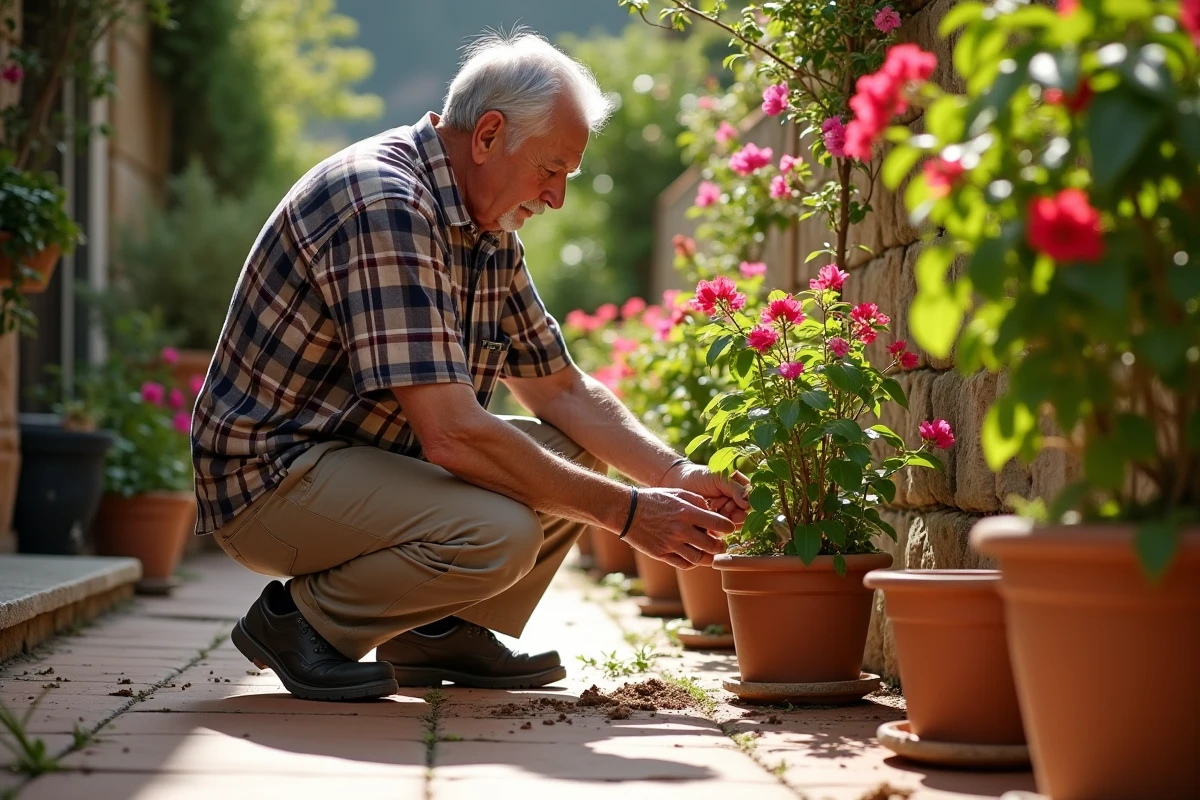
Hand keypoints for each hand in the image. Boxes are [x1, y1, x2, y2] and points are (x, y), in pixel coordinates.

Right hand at [620, 487, 734, 569]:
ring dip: (708, 557)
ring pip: (699, 558)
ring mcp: (671, 544)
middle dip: (720, 546)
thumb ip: (696, 501)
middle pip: (712, 546)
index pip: (718, 524)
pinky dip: (693, 563)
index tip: (729, 528)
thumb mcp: (676, 492)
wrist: (627, 511)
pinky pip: (684, 564)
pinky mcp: (661, 554)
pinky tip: (694, 556)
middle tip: (721, 544)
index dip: (728, 527)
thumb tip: (712, 511)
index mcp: (687, 512)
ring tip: (709, 553)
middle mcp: (681, 530)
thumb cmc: (653, 499)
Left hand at [662, 462, 749, 527]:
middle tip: (723, 508)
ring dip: (725, 519)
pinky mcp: (715, 522)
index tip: (730, 502)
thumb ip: (735, 488)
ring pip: (734, 524)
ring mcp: (726, 513)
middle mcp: (736, 502)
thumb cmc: (700, 476)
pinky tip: (709, 516)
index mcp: (741, 489)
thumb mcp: (720, 477)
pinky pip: (722, 530)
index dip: (743, 505)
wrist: (680, 482)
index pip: (752, 502)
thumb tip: (748, 504)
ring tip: (714, 508)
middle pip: (744, 516)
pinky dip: (716, 526)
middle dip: (733, 514)